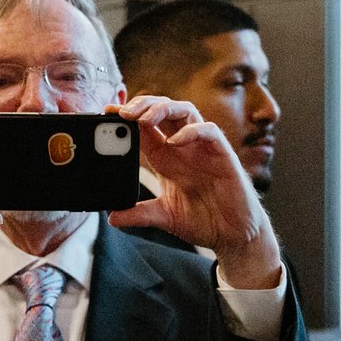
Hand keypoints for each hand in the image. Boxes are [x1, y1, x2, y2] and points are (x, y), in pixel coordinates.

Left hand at [106, 96, 280, 288]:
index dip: (127, 117)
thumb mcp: (164, 217)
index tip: (107, 113)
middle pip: (163, 110)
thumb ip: (139, 214)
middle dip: (142, 105)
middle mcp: (184, 146)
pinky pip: (209, 131)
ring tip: (143, 118)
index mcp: (167, 157)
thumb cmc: (203, 220)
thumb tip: (112, 218)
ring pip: (185, 110)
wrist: (232, 236)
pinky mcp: (222, 154)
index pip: (144, 127)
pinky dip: (191, 131)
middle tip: (122, 112)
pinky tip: (175, 141)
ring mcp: (203, 148)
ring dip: (163, 108)